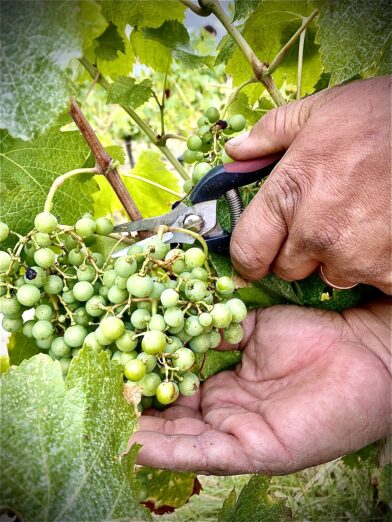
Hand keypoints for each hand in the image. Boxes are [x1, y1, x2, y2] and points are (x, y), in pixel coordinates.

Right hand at [131, 302, 390, 474]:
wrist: (361, 349)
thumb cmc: (312, 334)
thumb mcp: (253, 327)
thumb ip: (216, 327)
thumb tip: (180, 320)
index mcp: (224, 383)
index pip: (174, 386)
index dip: (145, 379)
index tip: (112, 366)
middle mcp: (225, 412)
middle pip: (171, 417)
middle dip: (136, 410)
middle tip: (98, 398)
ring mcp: (238, 433)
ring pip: (181, 439)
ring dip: (143, 433)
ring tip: (106, 422)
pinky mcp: (255, 450)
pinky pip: (206, 453)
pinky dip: (171, 451)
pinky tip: (139, 444)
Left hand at [225, 76, 390, 293]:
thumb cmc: (380, 117)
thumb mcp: (319, 111)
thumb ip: (269, 134)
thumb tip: (235, 152)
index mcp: (289, 194)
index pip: (247, 251)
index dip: (249, 256)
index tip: (257, 254)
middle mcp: (316, 234)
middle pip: (287, 267)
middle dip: (298, 251)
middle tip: (324, 219)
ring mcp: (354, 257)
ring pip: (330, 276)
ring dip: (338, 257)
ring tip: (361, 219)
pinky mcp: (388, 271)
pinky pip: (367, 279)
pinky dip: (373, 263)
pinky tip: (382, 232)